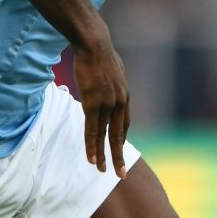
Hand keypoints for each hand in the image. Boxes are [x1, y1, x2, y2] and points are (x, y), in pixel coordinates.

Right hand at [72, 29, 129, 172]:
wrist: (94, 44)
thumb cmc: (100, 52)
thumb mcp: (113, 69)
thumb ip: (112, 81)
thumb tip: (109, 81)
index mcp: (125, 95)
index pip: (124, 123)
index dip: (121, 138)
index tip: (119, 149)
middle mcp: (120, 102)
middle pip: (119, 135)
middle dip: (119, 155)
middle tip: (120, 173)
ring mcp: (107, 104)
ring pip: (105, 136)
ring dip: (103, 155)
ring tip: (102, 171)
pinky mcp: (93, 103)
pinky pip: (92, 130)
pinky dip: (92, 145)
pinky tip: (91, 157)